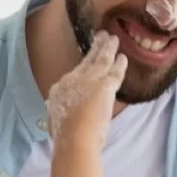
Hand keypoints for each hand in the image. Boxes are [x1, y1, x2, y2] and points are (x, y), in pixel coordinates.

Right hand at [45, 30, 126, 144]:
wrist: (74, 139)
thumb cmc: (66, 137)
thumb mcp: (56, 122)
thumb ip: (58, 113)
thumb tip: (54, 114)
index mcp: (59, 90)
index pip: (74, 76)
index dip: (82, 67)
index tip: (87, 60)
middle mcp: (71, 80)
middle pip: (85, 61)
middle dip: (94, 48)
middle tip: (100, 37)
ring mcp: (88, 81)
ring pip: (100, 60)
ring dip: (107, 48)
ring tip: (113, 39)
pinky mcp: (103, 86)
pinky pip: (114, 71)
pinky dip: (119, 64)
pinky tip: (123, 56)